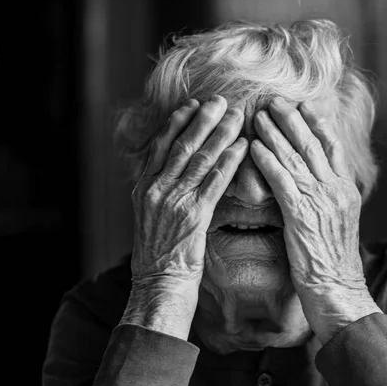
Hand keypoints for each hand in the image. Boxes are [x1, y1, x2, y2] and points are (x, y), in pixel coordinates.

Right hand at [130, 95, 247, 285]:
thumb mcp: (151, 219)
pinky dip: (229, 161)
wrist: (158, 285)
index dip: (178, 122)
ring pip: (199, 159)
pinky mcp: (193, 216)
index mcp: (144, 188)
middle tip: (221, 100)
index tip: (193, 104)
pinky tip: (242, 147)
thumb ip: (160, 194)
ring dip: (220, 134)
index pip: (161, 146)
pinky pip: (215, 182)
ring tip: (237, 116)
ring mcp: (173, 201)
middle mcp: (156, 189)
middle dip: (203, 120)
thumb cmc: (159, 256)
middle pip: (181, 146)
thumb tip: (174, 174)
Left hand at [250, 96, 379, 341]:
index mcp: (346, 192)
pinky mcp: (303, 215)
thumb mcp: (338, 226)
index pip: (333, 148)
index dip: (318, 124)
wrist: (338, 291)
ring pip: (297, 158)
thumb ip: (330, 202)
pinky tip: (255, 147)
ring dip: (276, 134)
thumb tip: (319, 185)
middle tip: (275, 100)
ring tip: (260, 115)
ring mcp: (321, 202)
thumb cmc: (333, 264)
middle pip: (314, 145)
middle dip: (294, 119)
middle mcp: (336, 191)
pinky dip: (269, 161)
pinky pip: (283, 181)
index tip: (305, 105)